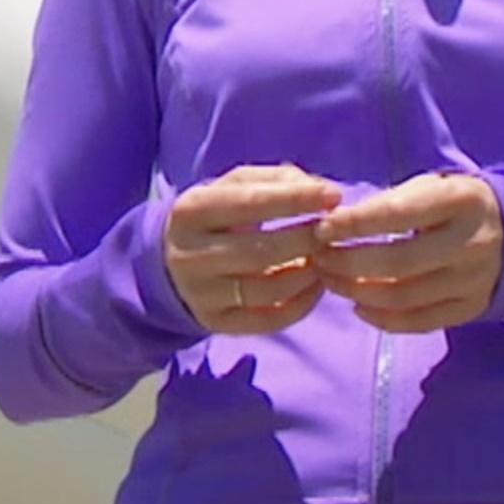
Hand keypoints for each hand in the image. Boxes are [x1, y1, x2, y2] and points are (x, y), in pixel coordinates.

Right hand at [163, 163, 345, 334]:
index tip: (333, 196)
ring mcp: (201, 293)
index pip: (249, 203)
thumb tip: (323, 192)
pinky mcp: (215, 323)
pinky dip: (301, 304)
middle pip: (260, 250)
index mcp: (192, 210)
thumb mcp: (234, 186)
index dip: (295, 199)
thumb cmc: (218, 215)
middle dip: (306, 240)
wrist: (170, 262)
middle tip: (332, 231)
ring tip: (324, 258)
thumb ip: (277, 180)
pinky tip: (315, 286)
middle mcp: (190, 254)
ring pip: (266, 289)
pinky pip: (267, 320)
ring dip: (307, 274)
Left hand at [313, 173, 503, 333]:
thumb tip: (336, 225)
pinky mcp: (471, 308)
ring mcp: (473, 280)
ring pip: (404, 296)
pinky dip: (383, 319)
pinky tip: (359, 305)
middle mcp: (470, 242)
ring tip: (331, 280)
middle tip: (319, 259)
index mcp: (461, 200)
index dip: (355, 224)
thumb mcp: (432, 187)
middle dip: (348, 263)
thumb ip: (390, 202)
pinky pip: (420, 322)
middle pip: (398, 262)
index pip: (398, 214)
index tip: (321, 228)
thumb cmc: (455, 204)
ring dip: (357, 292)